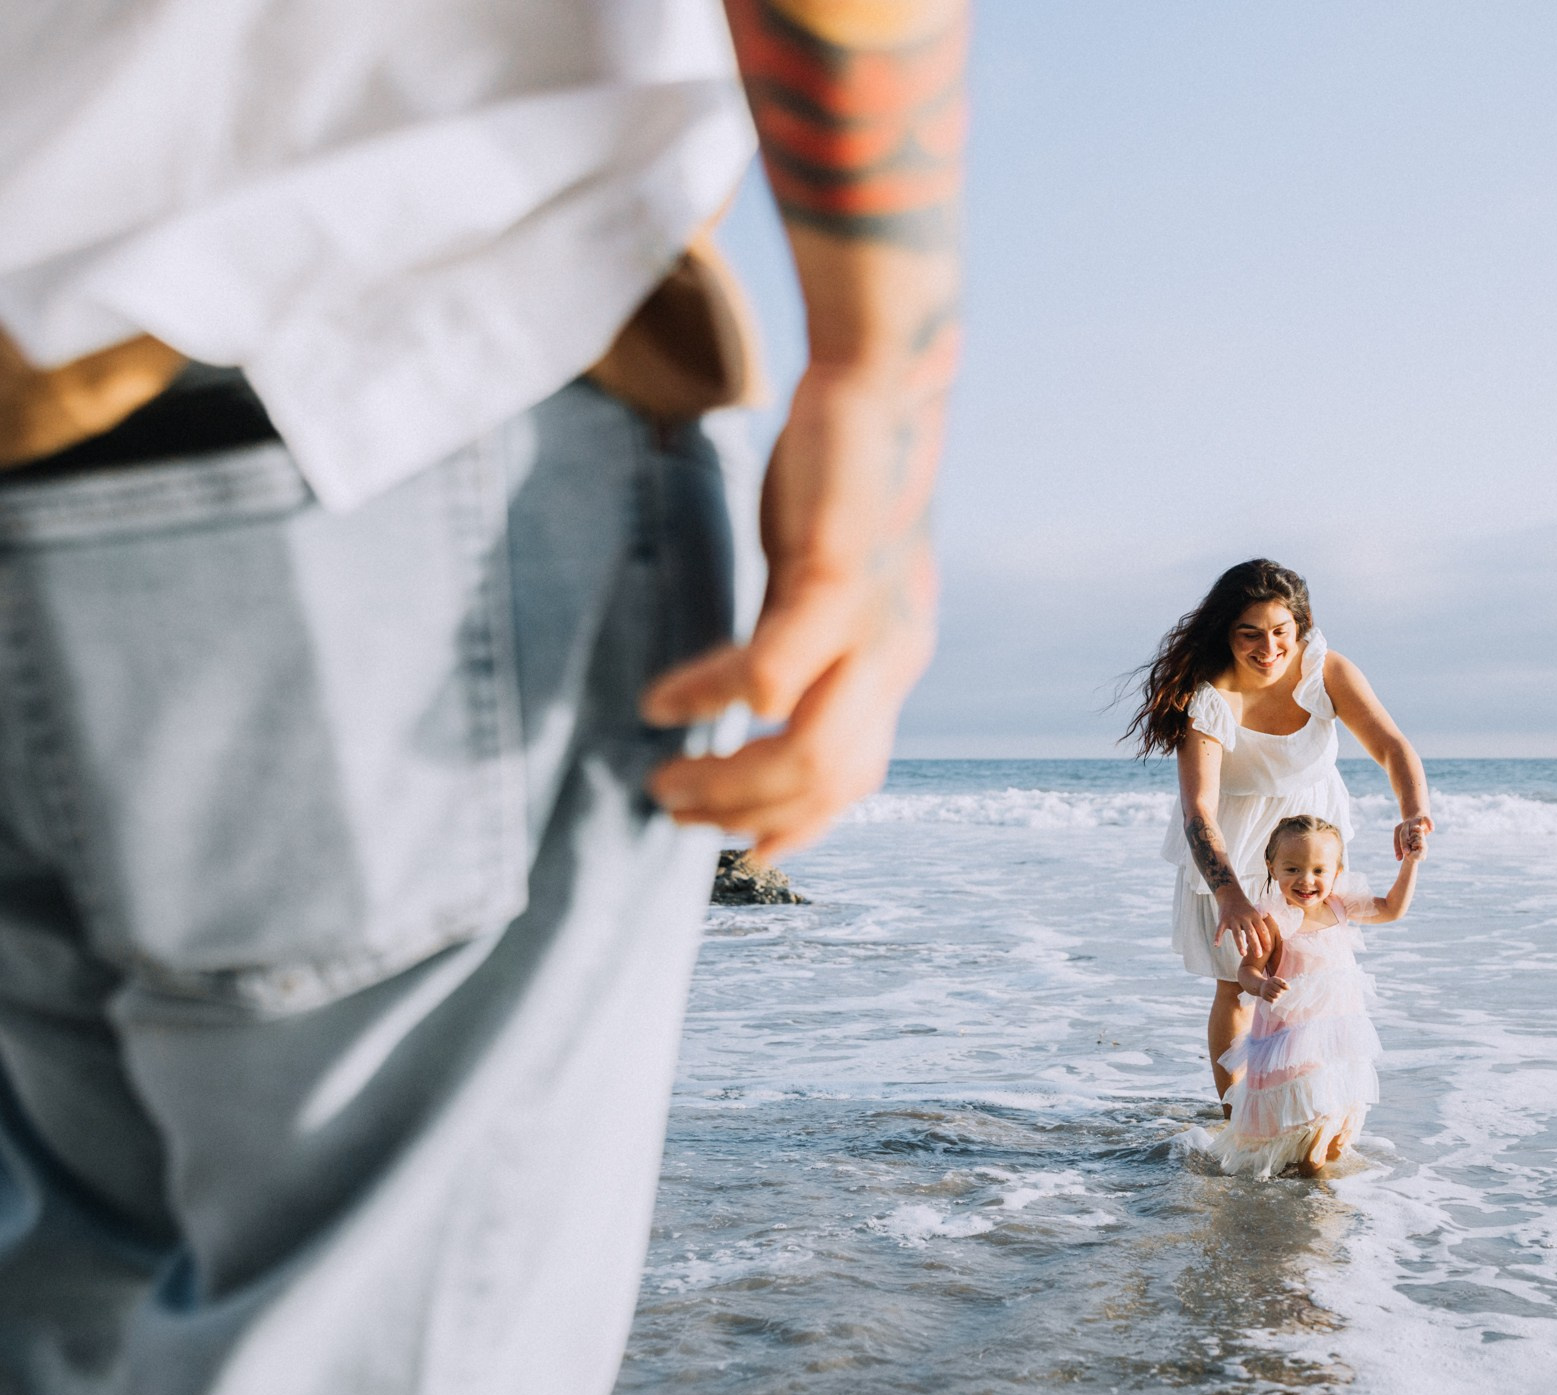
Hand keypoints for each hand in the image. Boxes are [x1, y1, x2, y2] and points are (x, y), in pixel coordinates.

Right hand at [642, 356, 942, 858]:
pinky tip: (663, 701)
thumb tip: (753, 697)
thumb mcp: (822, 583)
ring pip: (806, 751)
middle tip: (671, 812)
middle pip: (825, 781)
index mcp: (890, 662)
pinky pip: (771, 669)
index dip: (796, 825)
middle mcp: (893, 656)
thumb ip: (798, 642)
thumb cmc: (842, 480)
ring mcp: (872, 624)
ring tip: (664, 781)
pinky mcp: (837, 579)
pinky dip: (712, 695)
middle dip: (742, 814)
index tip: (738, 850)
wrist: (886, 383)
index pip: (854, 778)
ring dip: (730, 781)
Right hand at [1214, 891, 1276, 962]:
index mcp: (1255, 916)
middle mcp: (1245, 917)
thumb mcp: (1253, 914)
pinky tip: (1216, 945)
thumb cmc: (1245, 908)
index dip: (1266, 939)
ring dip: (1240, 944)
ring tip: (1243, 954)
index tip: (1269, 950)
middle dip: (1255, 944)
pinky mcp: (1223, 920)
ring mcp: (1233, 919)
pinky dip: (1217, 937)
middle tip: (1259, 955)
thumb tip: (1256, 944)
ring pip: (1237, 934)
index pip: (1262, 929)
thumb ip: (1255, 928)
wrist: (1230, 894)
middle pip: (1251, 933)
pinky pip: (1220, 930)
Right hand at [1255, 974, 1288, 1001]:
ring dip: (1279, 996)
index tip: (1289, 989)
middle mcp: (1268, 984)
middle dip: (1282, 992)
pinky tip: (1273, 997)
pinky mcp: (1264, 996)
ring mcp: (1265, 990)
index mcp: (1273, 979)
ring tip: (1277, 994)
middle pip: (1279, 990)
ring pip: (1276, 996)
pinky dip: (1275, 1000)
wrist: (1261, 986)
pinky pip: (1273, 1001)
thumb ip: (1284, 983)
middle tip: (1281, 992)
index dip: (1286, 986)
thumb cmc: (1273, 984)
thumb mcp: (1277, 981)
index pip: (1281, 982)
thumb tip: (1289, 988)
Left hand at [1394, 813, 1432, 861]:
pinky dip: (1429, 823)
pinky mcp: (1423, 818)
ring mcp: (1414, 820)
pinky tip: (1432, 830)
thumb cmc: (1410, 832)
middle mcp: (1405, 824)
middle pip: (1403, 834)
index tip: (1399, 859)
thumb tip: (1399, 859)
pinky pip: (1426, 819)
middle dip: (1404, 843)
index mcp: (1399, 829)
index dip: (1397, 849)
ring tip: (1419, 842)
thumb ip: (1404, 847)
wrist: (1417, 818)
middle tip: (1406, 853)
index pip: (1397, 840)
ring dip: (1416, 834)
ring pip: (1414, 827)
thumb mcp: (1406, 839)